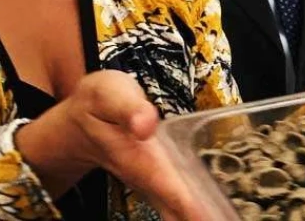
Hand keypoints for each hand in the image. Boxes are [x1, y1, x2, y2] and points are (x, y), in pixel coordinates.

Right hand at [16, 70, 208, 220]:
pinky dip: (196, 210)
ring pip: (176, 211)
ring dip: (201, 213)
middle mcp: (145, 179)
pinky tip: (215, 212)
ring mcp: (150, 184)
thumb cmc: (98, 104)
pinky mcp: (155, 183)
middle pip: (176, 210)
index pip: (169, 189)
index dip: (192, 206)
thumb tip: (145, 124)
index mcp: (138, 159)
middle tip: (227, 219)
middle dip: (201, 215)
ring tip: (224, 217)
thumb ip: (128, 108)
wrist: (77, 122)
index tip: (212, 217)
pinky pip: (177, 205)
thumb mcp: (109, 95)